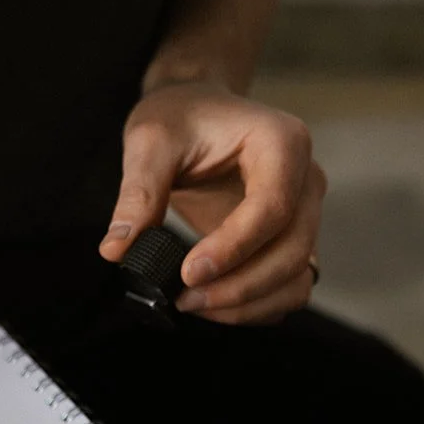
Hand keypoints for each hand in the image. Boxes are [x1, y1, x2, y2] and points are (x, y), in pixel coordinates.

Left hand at [99, 80, 324, 324]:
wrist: (199, 115)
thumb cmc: (182, 118)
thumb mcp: (151, 142)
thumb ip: (138, 193)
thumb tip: (117, 249)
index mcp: (283, 143)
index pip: (271, 208)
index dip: (232, 249)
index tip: (188, 273)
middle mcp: (307, 180)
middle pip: (291, 252)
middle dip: (239, 287)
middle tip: (186, 298)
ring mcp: (306, 215)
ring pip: (296, 279)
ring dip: (249, 304)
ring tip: (195, 304)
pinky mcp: (295, 243)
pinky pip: (289, 289)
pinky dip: (255, 307)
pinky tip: (214, 303)